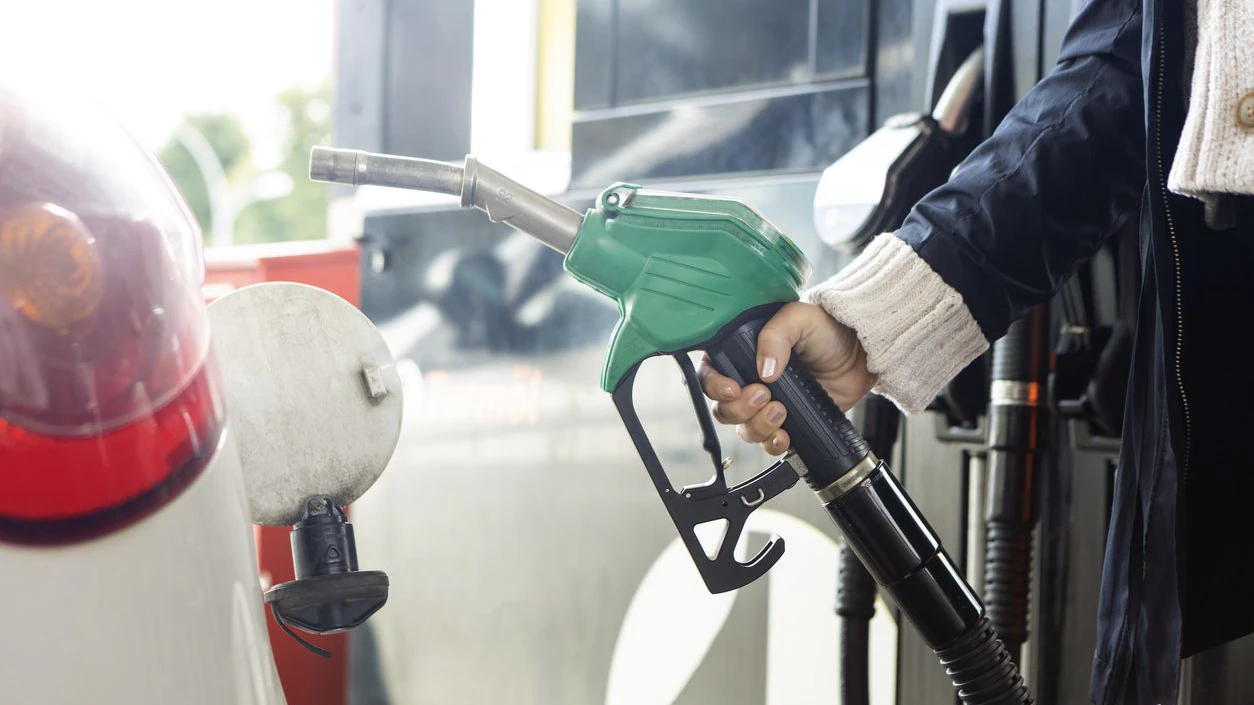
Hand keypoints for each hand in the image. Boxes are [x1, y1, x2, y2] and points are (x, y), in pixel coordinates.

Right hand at [698, 302, 874, 454]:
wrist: (860, 354)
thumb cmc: (828, 329)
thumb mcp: (798, 318)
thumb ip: (775, 336)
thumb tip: (764, 369)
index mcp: (741, 352)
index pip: (710, 374)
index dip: (715, 386)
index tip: (732, 388)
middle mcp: (749, 380)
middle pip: (723, 408)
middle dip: (739, 408)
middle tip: (764, 395)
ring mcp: (767, 405)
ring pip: (744, 429)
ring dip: (758, 425)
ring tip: (782, 410)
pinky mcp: (787, 423)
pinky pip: (768, 444)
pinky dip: (773, 444)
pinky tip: (785, 434)